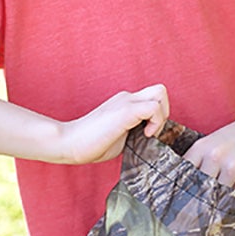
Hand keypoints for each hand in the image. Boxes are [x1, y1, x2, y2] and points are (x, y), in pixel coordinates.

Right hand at [51, 85, 169, 164]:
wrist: (70, 143)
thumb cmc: (92, 144)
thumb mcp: (122, 137)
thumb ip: (136, 133)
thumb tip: (153, 140)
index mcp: (125, 104)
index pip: (154, 98)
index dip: (159, 116)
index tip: (150, 134)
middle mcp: (127, 98)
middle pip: (160, 90)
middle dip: (164, 113)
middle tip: (152, 132)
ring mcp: (126, 102)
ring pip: (160, 93)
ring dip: (161, 117)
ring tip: (147, 134)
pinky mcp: (125, 110)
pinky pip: (154, 107)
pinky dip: (156, 123)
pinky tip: (144, 135)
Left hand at [185, 114, 234, 191]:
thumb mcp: (211, 143)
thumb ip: (198, 161)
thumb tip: (187, 186)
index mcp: (201, 148)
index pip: (184, 174)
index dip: (184, 186)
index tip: (186, 193)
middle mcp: (214, 157)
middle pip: (200, 187)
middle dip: (202, 194)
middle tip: (203, 199)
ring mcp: (231, 168)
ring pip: (218, 193)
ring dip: (220, 195)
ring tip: (223, 192)